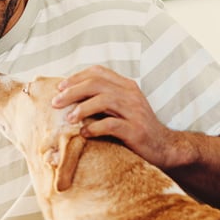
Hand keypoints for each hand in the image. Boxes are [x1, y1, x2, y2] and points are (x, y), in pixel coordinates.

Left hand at [50, 65, 194, 169]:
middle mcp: (131, 94)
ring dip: (82, 108)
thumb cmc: (135, 128)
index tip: (59, 87)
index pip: (98, 72)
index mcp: (126, 86)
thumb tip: (70, 97)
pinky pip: (112, 124)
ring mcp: (135, 111)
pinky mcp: (136, 130)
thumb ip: (102, 99)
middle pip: (97, 84)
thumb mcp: (121, 108)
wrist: (163, 147)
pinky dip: (94, 127)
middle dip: (72, 92)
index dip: (76, 77)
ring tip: (69, 119)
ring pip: (104, 100)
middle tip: (55, 103)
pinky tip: (84, 133)